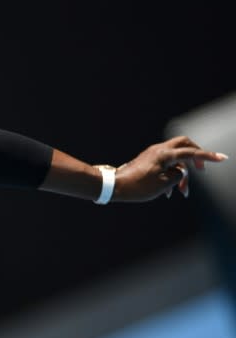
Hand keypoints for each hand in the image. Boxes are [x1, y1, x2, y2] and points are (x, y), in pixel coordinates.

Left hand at [112, 136, 227, 201]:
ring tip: (182, 193)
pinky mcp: (148, 160)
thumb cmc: (138, 186)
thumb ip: (178, 175)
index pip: (190, 152)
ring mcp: (152, 154)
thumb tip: (180, 171)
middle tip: (201, 171)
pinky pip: (166, 163)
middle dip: (196, 156)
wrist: (114, 187)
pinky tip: (170, 191)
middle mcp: (158, 150)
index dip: (208, 156)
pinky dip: (172, 175)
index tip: (223, 158)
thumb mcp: (164, 185)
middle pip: (185, 144)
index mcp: (164, 154)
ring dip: (182, 174)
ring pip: (176, 158)